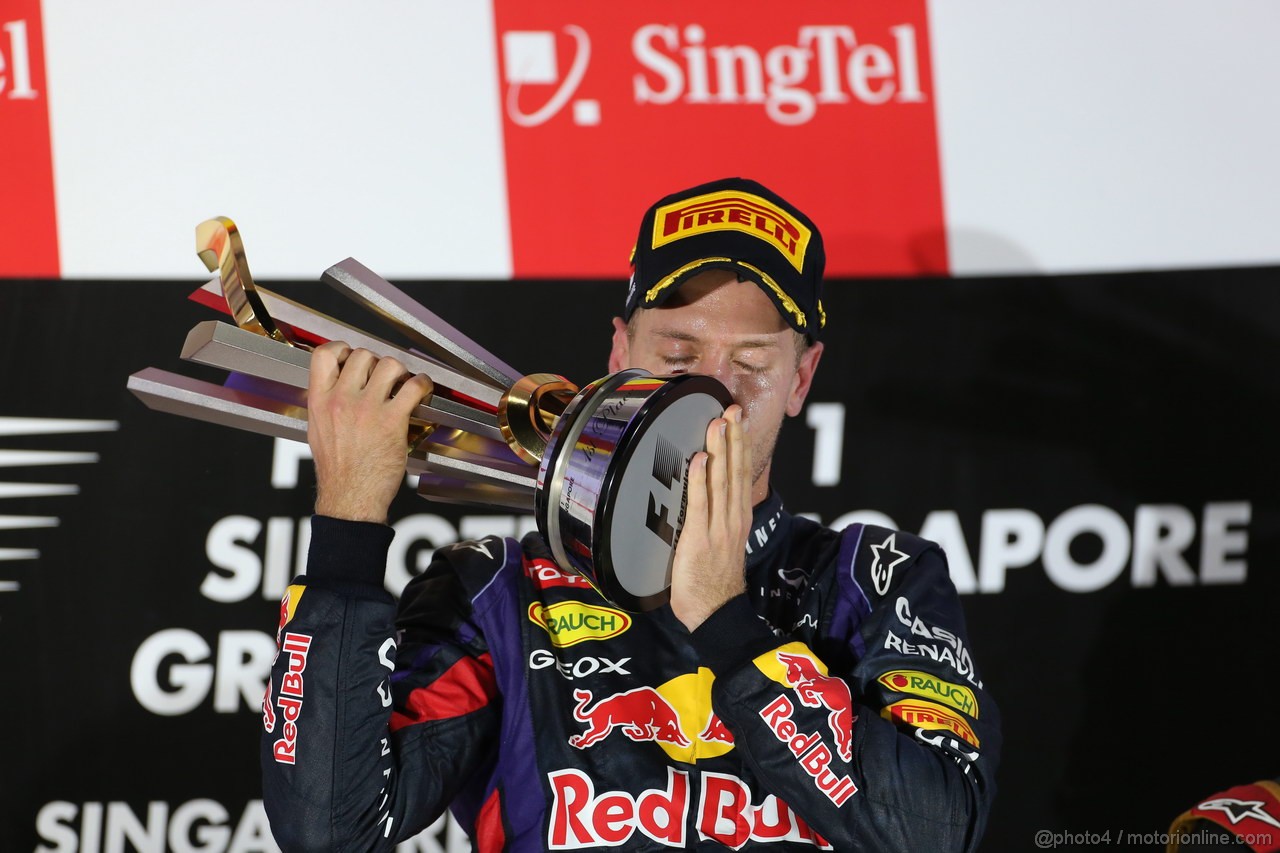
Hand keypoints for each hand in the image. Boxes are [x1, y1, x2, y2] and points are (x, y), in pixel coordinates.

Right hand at [306, 342, 432, 523]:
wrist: (349, 497)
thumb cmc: (337, 469)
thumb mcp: (318, 430)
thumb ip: (327, 403)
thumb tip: (339, 384)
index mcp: (320, 401)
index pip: (323, 355)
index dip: (341, 348)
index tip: (352, 355)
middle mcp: (341, 400)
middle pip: (362, 355)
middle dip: (375, 363)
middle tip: (383, 377)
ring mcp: (367, 409)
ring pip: (388, 365)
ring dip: (399, 371)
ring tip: (402, 383)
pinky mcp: (392, 420)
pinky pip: (413, 386)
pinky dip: (422, 383)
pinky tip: (421, 388)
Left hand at [669, 404, 751, 630]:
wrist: (717, 614)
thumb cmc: (713, 583)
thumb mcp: (721, 544)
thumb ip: (715, 519)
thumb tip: (702, 496)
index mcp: (737, 518)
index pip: (741, 474)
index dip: (739, 445)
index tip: (735, 419)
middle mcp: (732, 519)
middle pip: (735, 471)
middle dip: (733, 438)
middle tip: (731, 408)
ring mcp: (718, 528)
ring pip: (722, 481)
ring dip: (720, 450)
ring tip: (718, 422)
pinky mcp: (700, 539)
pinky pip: (700, 505)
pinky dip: (701, 480)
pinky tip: (700, 459)